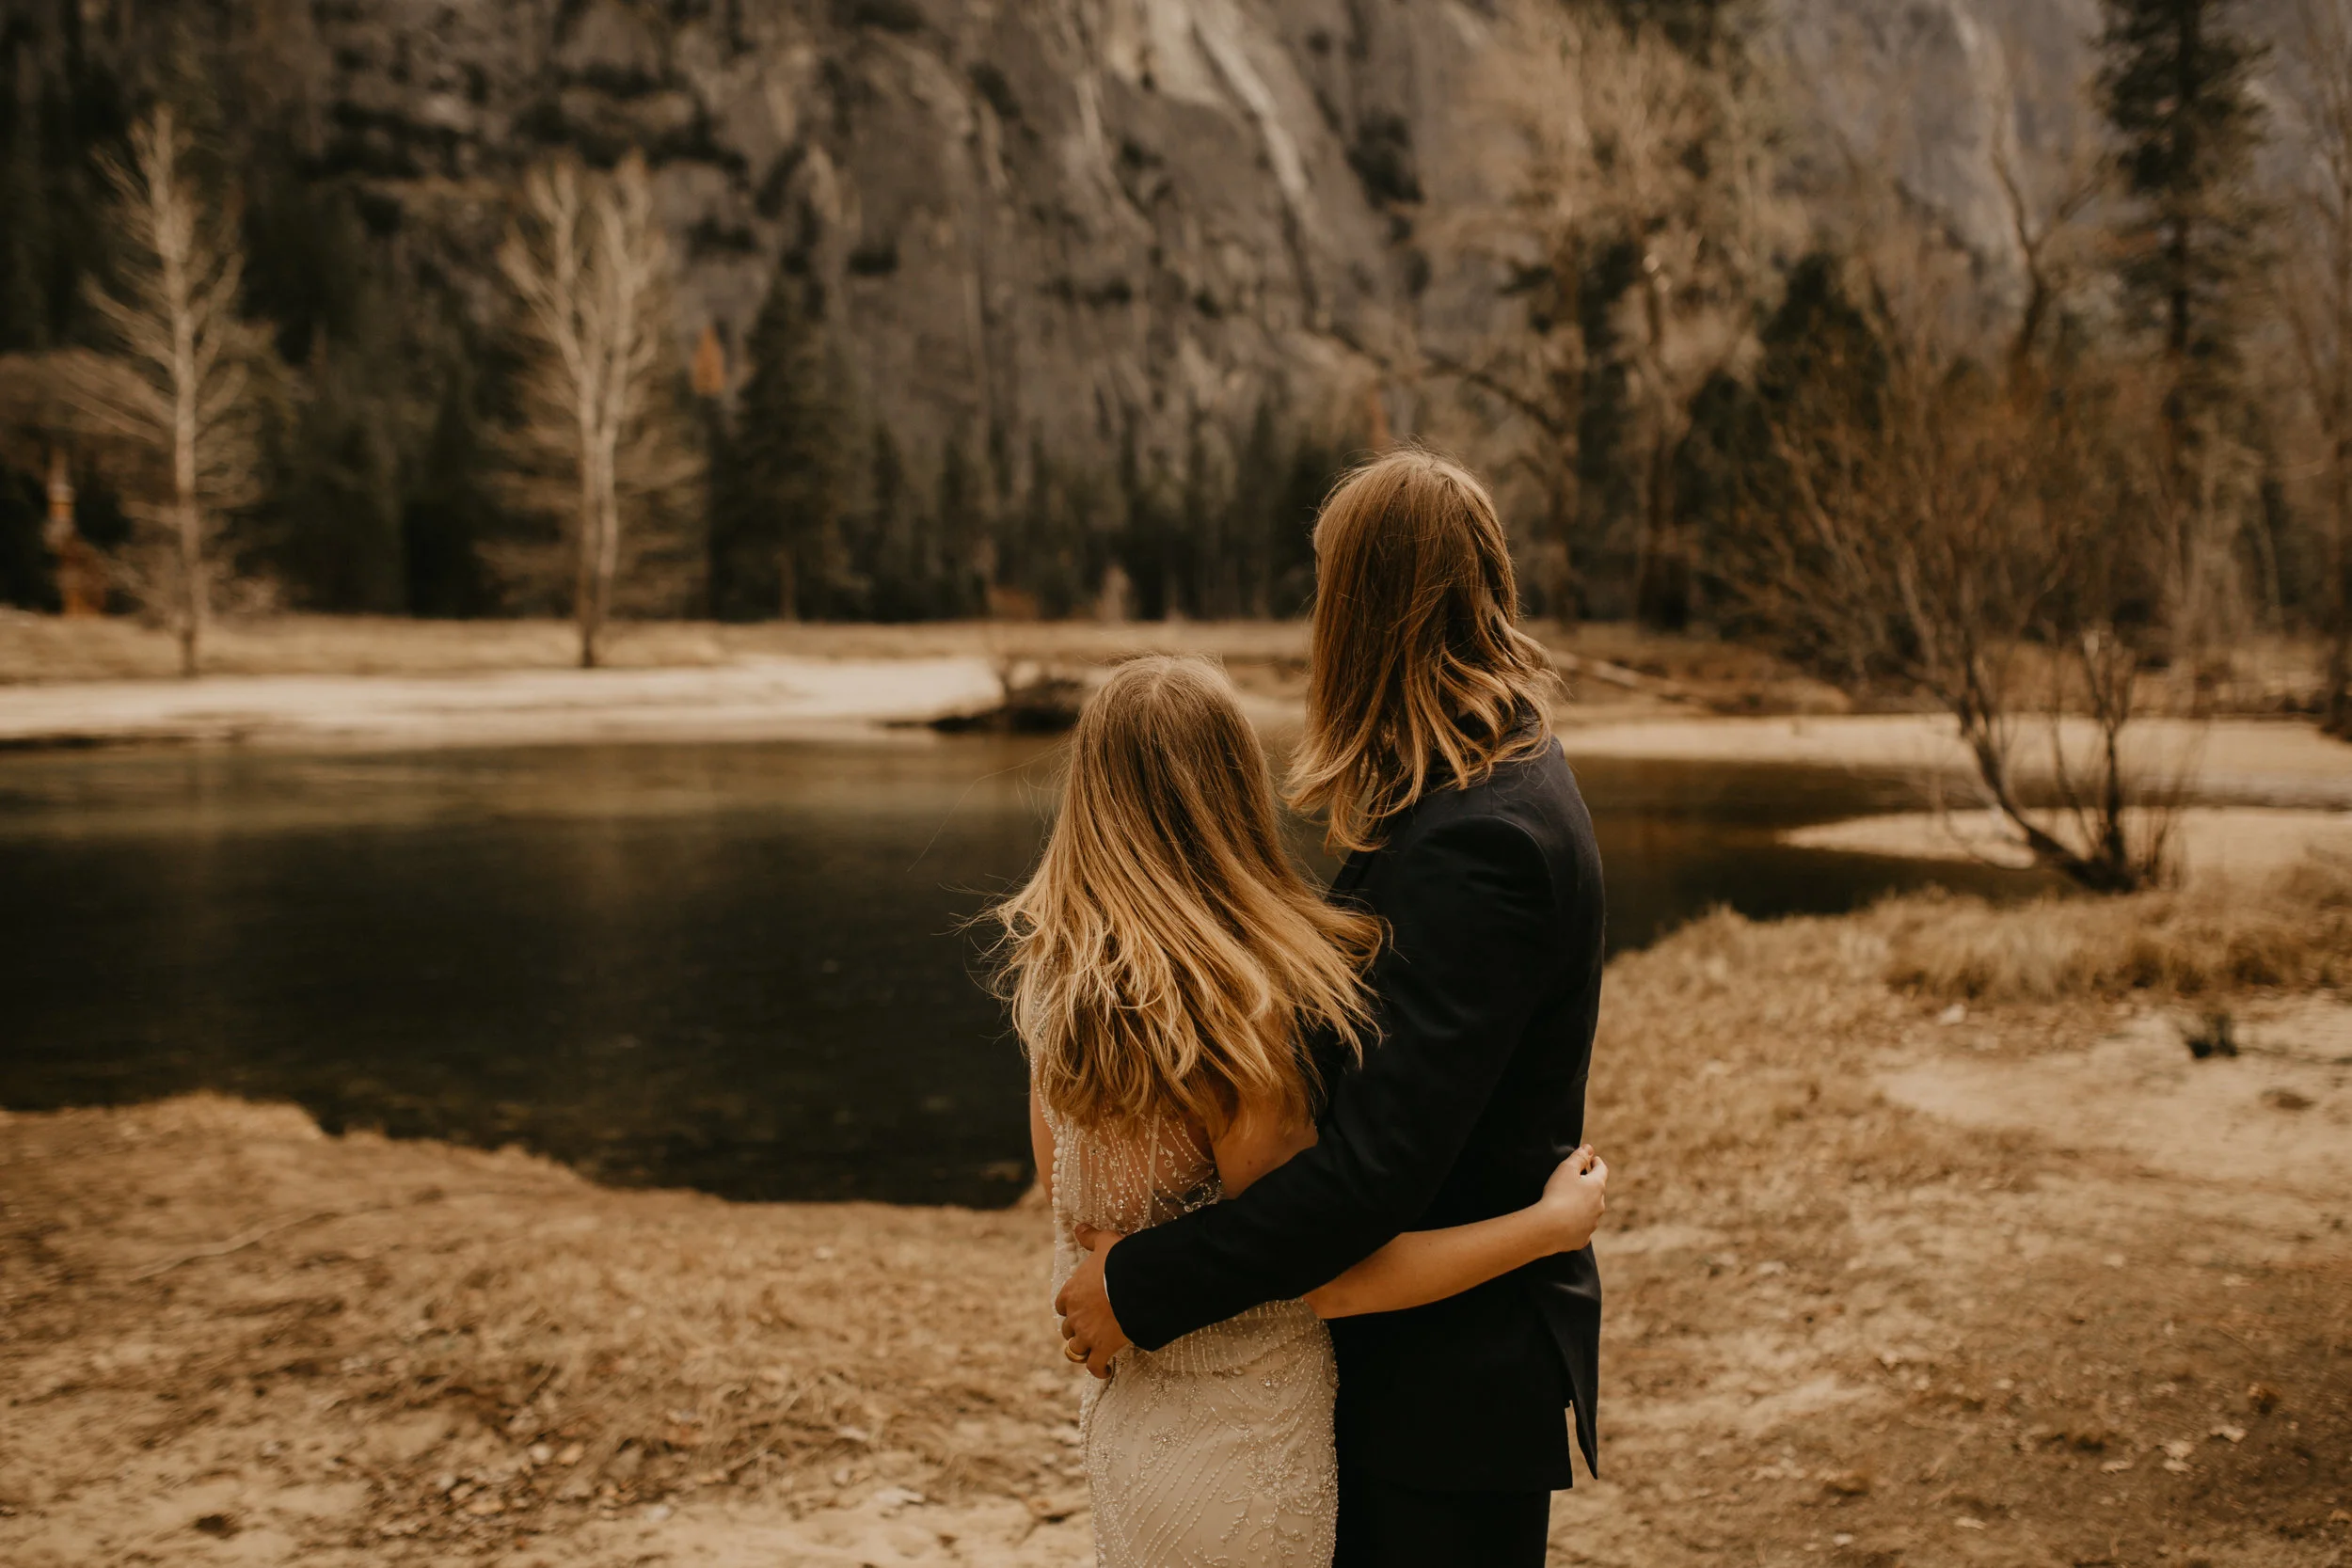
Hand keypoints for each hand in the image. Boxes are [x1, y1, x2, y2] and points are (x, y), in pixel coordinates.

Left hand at [1054, 1225, 1131, 1377]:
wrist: (1135, 1286)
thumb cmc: (1119, 1262)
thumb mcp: (1105, 1243)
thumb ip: (1091, 1237)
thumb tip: (1079, 1227)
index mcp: (1071, 1292)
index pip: (1061, 1305)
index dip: (1070, 1308)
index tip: (1078, 1308)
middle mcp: (1074, 1316)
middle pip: (1067, 1329)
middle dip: (1075, 1330)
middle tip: (1087, 1330)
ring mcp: (1087, 1335)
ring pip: (1075, 1350)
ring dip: (1083, 1350)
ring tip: (1093, 1351)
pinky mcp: (1102, 1349)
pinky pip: (1094, 1366)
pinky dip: (1098, 1370)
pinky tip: (1104, 1372)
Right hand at [1539, 1144, 1607, 1250]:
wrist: (1550, 1227)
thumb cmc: (1557, 1194)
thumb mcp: (1566, 1169)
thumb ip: (1579, 1157)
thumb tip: (1589, 1148)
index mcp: (1597, 1186)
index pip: (1602, 1170)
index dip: (1596, 1162)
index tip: (1593, 1159)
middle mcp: (1599, 1205)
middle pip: (1597, 1191)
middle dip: (1590, 1185)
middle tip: (1578, 1180)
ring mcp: (1592, 1223)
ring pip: (1591, 1211)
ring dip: (1584, 1205)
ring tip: (1570, 1202)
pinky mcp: (1583, 1238)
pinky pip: (1583, 1228)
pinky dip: (1578, 1224)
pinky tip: (1568, 1223)